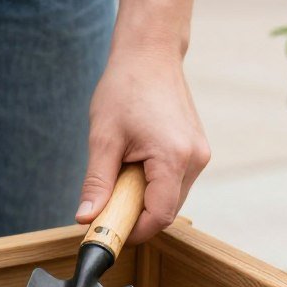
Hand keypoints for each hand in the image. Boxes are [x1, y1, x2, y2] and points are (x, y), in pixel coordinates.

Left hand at [76, 48, 209, 242]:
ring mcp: (199, 155)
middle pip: (166, 210)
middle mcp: (195, 159)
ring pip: (171, 198)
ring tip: (120, 173)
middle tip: (106, 204)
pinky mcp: (196, 150)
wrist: (150, 54)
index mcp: (174, 158)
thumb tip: (86, 218)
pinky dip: (153, 185)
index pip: (159, 216)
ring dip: (143, 199)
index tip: (107, 232)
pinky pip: (174, 182)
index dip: (133, 231)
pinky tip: (133, 165)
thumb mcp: (103, 139)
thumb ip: (97, 183)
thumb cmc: (124, 89)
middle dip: (135, 215)